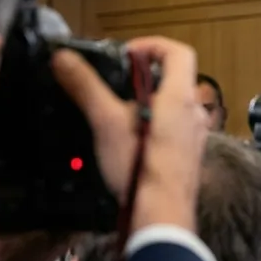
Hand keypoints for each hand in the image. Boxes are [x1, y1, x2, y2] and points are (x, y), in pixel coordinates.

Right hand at [53, 37, 208, 233]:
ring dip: (149, 101)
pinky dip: (156, 123)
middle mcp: (196, 112)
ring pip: (175, 105)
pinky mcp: (190, 156)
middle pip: (176, 78)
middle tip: (116, 84)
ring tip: (118, 113)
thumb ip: (86, 86)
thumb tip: (63, 57)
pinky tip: (131, 140)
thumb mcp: (106, 121)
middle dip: (146, 76)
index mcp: (181, 96)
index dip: (153, 45)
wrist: (162, 215)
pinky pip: (176, 128)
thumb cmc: (139, 166)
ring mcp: (197, 136)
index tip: (126, 55)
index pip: (178, 51)